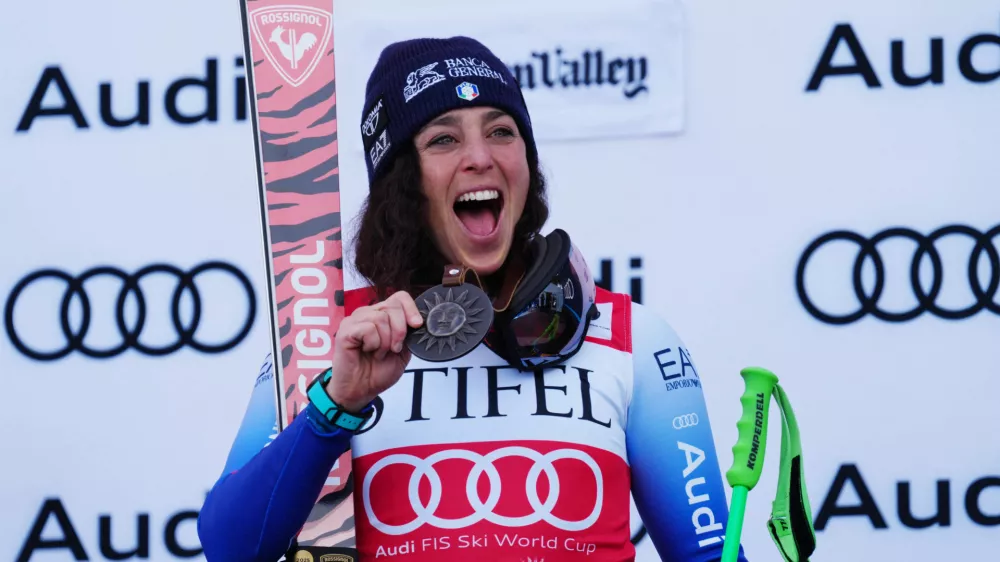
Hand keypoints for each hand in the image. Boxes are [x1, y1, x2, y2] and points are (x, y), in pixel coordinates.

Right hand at [324, 291, 422, 411]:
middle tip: (394, 349)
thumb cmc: (378, 371)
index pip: (400, 297)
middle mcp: (368, 313)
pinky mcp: (346, 330)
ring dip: (385, 341)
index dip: (411, 309)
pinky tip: (366, 351)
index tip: (417, 325)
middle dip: (400, 330)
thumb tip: (418, 321)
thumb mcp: (403, 351)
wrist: (361, 390)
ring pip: (381, 318)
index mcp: (382, 315)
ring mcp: (355, 320)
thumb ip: (409, 334)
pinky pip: (368, 328)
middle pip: (393, 306)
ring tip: (378, 352)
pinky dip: (373, 344)